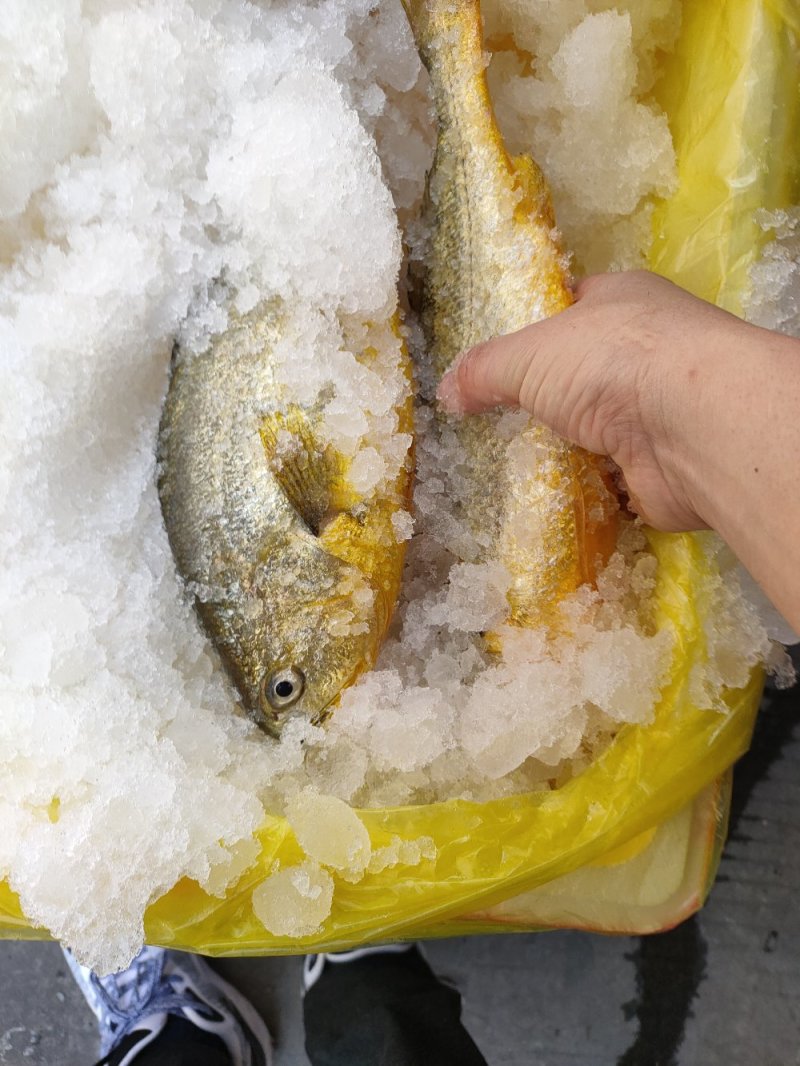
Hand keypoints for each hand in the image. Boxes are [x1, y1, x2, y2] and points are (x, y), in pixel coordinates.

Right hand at [437, 270, 747, 531]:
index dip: (535, 329)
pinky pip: (607, 481)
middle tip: (493, 422)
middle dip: (543, 399)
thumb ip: (484, 369)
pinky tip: (544, 498)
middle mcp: (647, 351)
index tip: (497, 360)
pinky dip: (581, 491)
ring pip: (594, 430)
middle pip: (580, 375)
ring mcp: (656, 411)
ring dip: (561, 449)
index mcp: (622, 300)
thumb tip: (446, 392)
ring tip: (507, 465)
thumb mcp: (529, 352)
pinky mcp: (657, 468)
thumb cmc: (612, 361)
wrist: (691, 427)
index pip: (572, 307)